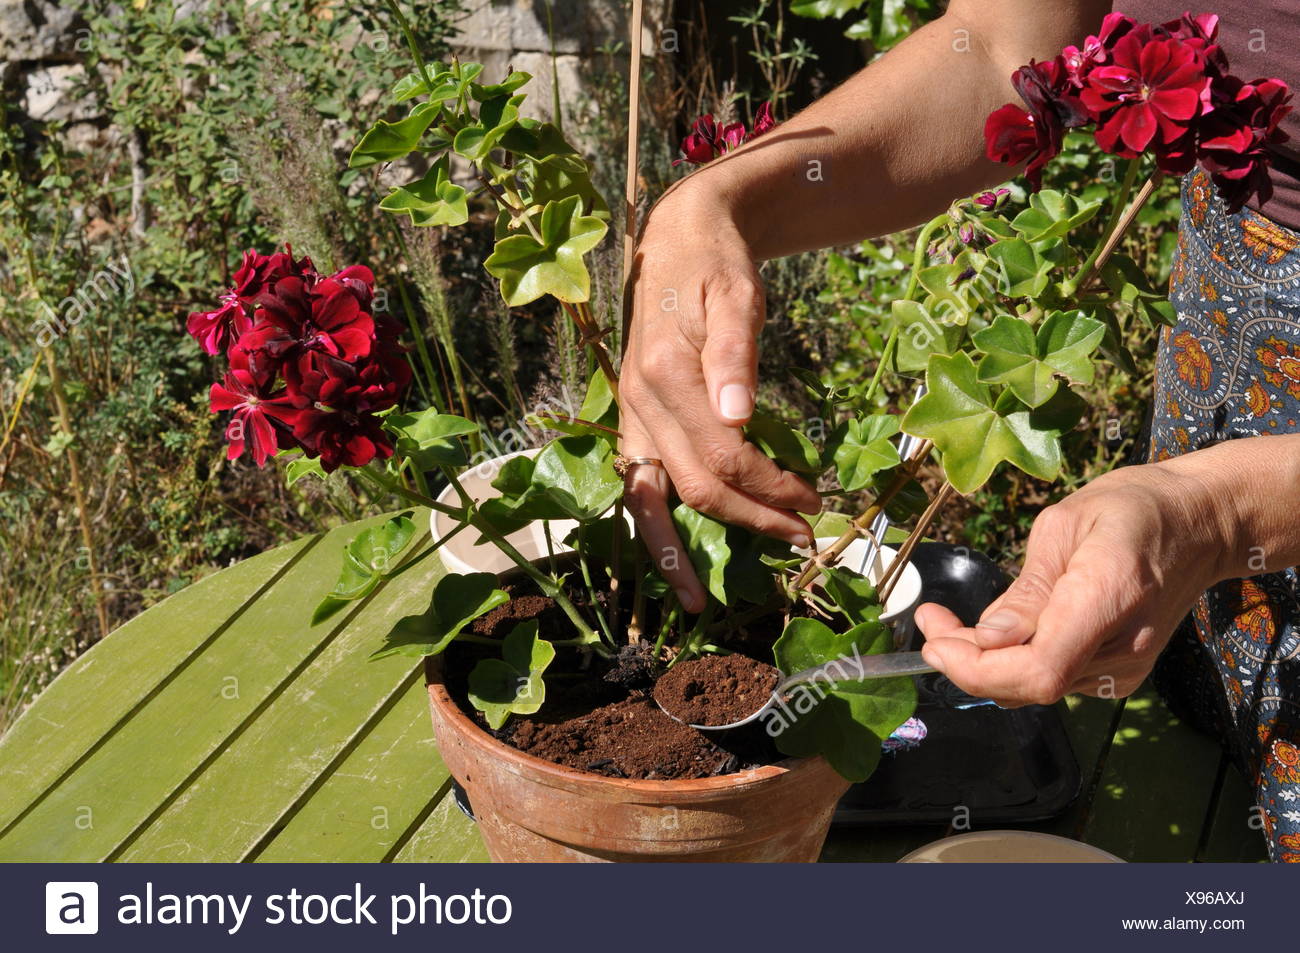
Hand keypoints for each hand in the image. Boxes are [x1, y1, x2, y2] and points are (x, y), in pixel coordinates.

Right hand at [620, 180, 821, 611]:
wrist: (680, 238)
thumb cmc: (716, 265)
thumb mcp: (736, 294)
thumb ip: (735, 355)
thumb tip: (740, 419)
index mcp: (664, 375)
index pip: (723, 456)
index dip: (772, 486)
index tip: (816, 499)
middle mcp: (638, 404)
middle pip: (694, 486)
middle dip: (750, 519)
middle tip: (802, 536)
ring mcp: (631, 416)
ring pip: (646, 501)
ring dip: (676, 552)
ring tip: (696, 599)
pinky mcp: (634, 421)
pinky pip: (637, 486)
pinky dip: (652, 528)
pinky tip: (670, 559)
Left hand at [915, 461, 1231, 706]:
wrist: (1201, 524)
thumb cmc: (1132, 509)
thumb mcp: (1065, 525)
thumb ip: (1027, 589)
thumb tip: (988, 637)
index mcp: (1107, 597)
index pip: (1038, 669)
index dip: (977, 669)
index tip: (934, 642)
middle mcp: (1121, 646)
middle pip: (1029, 684)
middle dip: (964, 662)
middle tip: (927, 623)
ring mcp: (1125, 667)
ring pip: (1035, 687)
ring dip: (983, 664)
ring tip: (946, 623)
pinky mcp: (1121, 673)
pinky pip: (1053, 679)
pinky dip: (1012, 664)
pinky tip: (991, 634)